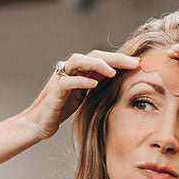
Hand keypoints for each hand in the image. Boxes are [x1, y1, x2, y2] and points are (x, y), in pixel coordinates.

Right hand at [25, 50, 139, 139]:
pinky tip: (94, 84)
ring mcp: (60, 78)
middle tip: (134, 63)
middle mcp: (70, 70)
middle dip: (115, 58)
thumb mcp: (86, 96)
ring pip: (78, 61)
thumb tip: (120, 78)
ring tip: (114, 72)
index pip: (102, 59)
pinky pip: (67, 81)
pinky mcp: (54, 91)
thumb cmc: (62, 108)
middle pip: (93, 55)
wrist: (39, 123)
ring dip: (97, 64)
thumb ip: (98, 84)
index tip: (139, 63)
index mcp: (80, 71)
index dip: (120, 59)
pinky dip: (81, 81)